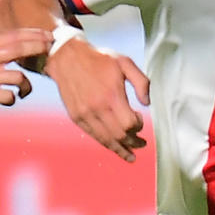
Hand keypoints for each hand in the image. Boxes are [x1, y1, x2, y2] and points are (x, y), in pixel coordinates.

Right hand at [0, 28, 49, 123]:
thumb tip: (29, 42)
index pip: (12, 36)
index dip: (33, 34)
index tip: (49, 36)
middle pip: (15, 49)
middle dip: (36, 47)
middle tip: (49, 51)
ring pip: (16, 76)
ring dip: (26, 85)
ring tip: (24, 91)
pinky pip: (7, 95)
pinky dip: (13, 98)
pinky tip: (11, 99)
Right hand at [47, 40, 151, 162]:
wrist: (67, 58)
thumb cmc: (99, 59)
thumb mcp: (124, 62)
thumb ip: (141, 82)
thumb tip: (147, 104)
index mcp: (112, 95)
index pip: (130, 123)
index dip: (139, 126)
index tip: (141, 120)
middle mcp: (98, 108)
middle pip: (120, 135)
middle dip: (134, 142)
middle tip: (142, 144)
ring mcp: (85, 114)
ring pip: (106, 140)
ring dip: (121, 149)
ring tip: (131, 156)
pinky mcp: (77, 117)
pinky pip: (94, 136)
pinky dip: (106, 143)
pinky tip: (114, 147)